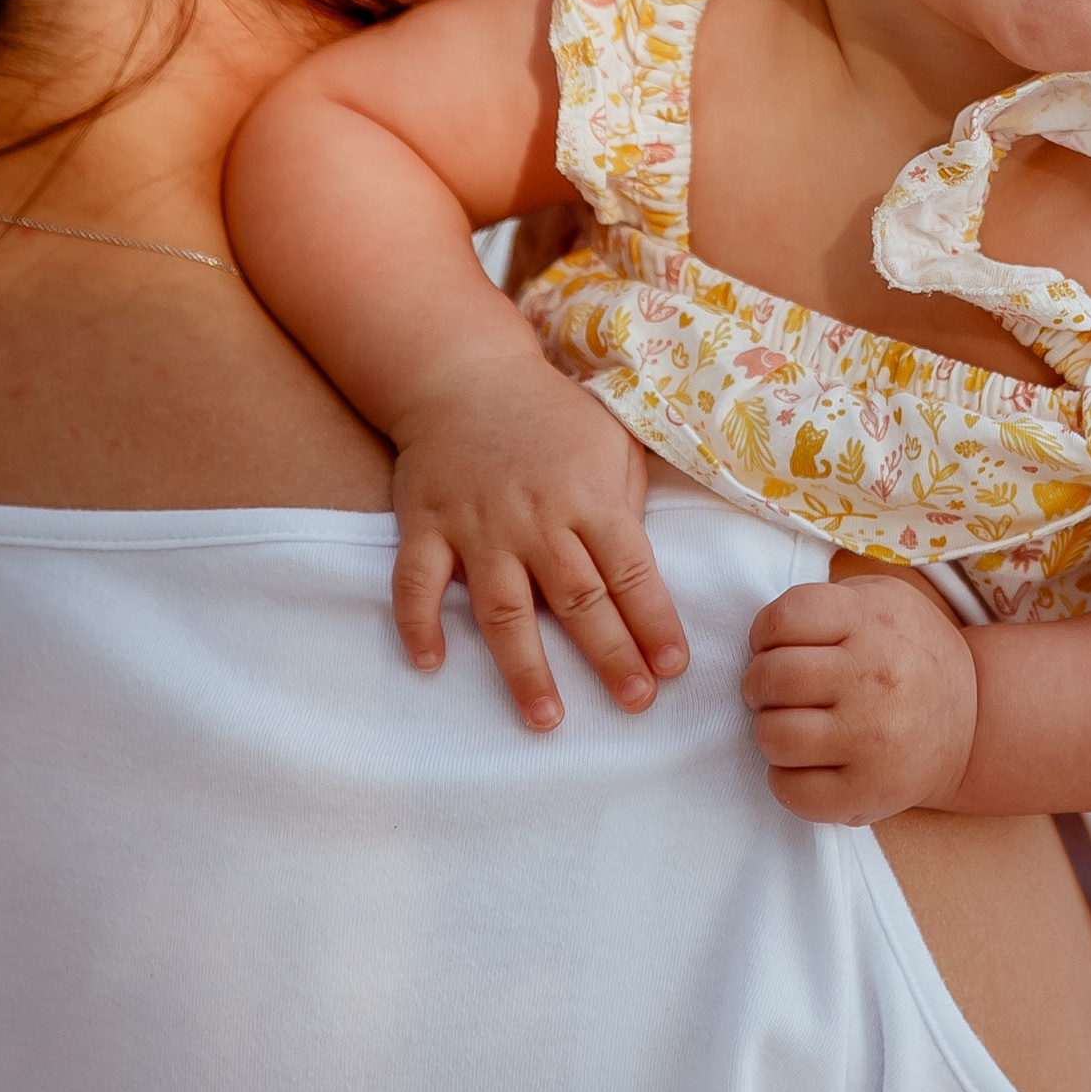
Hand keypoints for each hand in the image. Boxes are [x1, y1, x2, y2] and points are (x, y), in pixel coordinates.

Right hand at [388, 352, 688, 727]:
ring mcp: (477, 526)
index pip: (630, 570)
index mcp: (589, 497)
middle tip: (635, 703)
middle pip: (578, 600)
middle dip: (610, 655)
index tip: (672, 668)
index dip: (654, 622)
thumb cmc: (551, 413)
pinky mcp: (426, 526)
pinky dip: (419, 623)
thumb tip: (638, 570)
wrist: (466, 373)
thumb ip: (627, 503)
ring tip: (546, 718)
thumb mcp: (612, 441)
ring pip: (503, 609)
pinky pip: (417, 583)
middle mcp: (535, 518)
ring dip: (525, 667)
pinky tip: (430, 663)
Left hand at [743, 560, 979, 822]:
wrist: (971, 718)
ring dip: (771, 731)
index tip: (774, 646)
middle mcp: (874, 679)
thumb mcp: (881, 600)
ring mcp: (872, 739)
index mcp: (872, 622)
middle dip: (759, 684)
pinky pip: (792, 791)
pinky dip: (784, 779)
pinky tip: (805, 763)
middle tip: (775, 691)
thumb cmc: (907, 654)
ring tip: (793, 725)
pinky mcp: (868, 791)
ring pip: (775, 736)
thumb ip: (824, 602)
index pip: (785, 618)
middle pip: (773, 678)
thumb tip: (763, 635)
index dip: (764, 633)